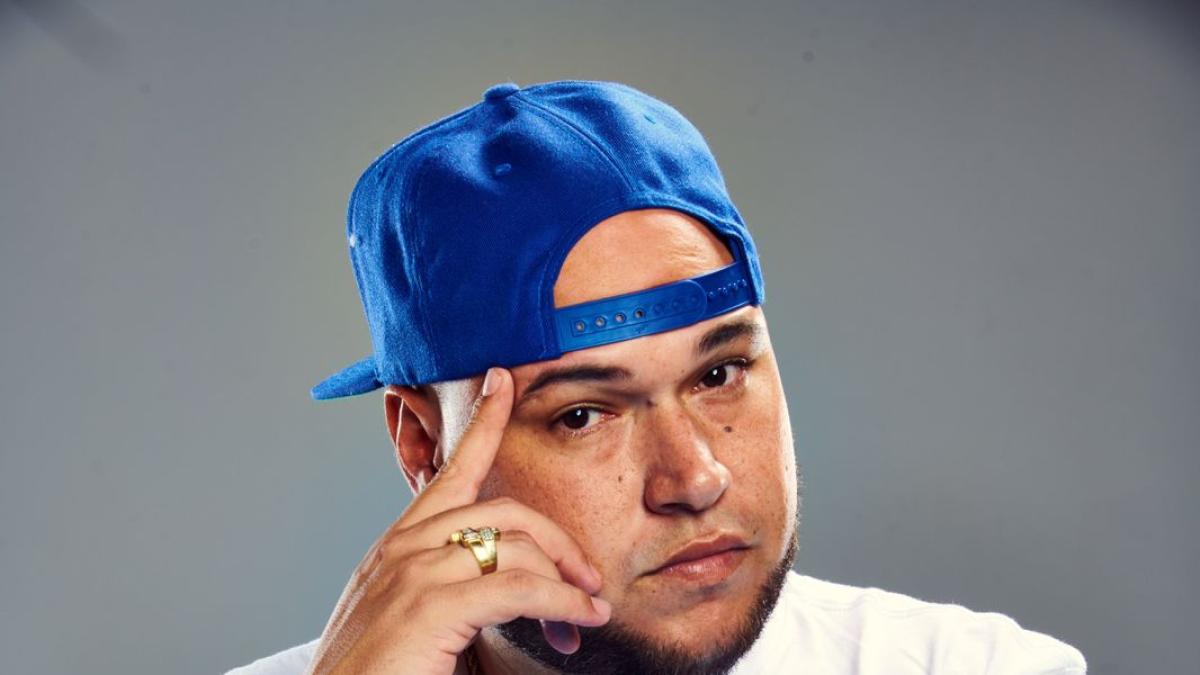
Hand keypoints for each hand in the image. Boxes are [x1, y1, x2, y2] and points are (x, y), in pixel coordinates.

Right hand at [305, 367, 610, 674]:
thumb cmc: (378, 674)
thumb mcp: (417, 619)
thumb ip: (456, 589)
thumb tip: (516, 588)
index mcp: (399, 545)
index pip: (448, 469)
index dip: (481, 421)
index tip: (501, 380)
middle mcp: (404, 547)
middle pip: (505, 510)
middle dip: (558, 541)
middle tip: (588, 581)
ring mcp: (415, 571)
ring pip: (518, 546)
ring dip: (567, 581)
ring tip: (588, 615)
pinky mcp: (432, 605)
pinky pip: (521, 586)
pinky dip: (562, 602)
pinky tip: (580, 619)